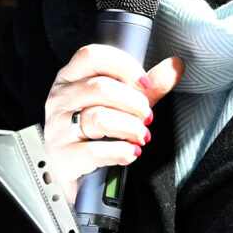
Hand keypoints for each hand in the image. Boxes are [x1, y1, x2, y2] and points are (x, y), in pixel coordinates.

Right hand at [43, 45, 182, 202]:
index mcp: (70, 77)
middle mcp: (60, 99)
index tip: (145, 82)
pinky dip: (120, 152)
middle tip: (147, 115)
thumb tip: (176, 65)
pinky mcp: (61, 157)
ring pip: (98, 118)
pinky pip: (94, 151)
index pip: (92, 56)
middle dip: (133, 102)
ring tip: (142, 135)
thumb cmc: (97, 134)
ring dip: (130, 127)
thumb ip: (148, 88)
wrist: (79, 176)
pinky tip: (131, 153)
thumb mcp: (123, 106)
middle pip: (100, 88)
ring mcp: (57, 128)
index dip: (123, 65)